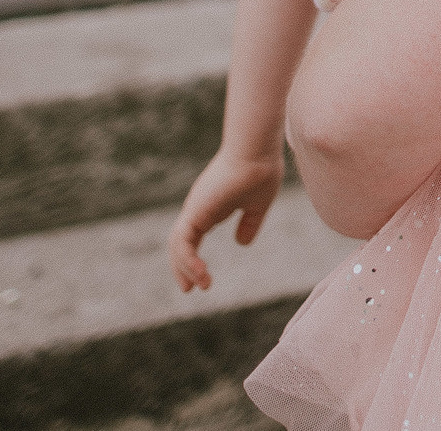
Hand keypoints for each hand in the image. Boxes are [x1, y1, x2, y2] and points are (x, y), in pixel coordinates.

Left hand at [168, 148, 283, 290]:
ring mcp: (195, 209)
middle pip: (181, 243)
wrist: (258, 152)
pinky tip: (201, 273)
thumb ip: (250, 223)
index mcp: (211, 208)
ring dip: (185, 268)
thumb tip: (242, 243)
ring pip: (178, 245)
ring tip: (197, 286)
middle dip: (182, 267)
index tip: (202, 279)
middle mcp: (199, 208)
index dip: (194, 258)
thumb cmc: (261, 172)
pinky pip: (183, 242)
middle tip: (190, 289)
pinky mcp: (195, 211)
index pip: (194, 237)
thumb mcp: (258, 204)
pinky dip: (187, 260)